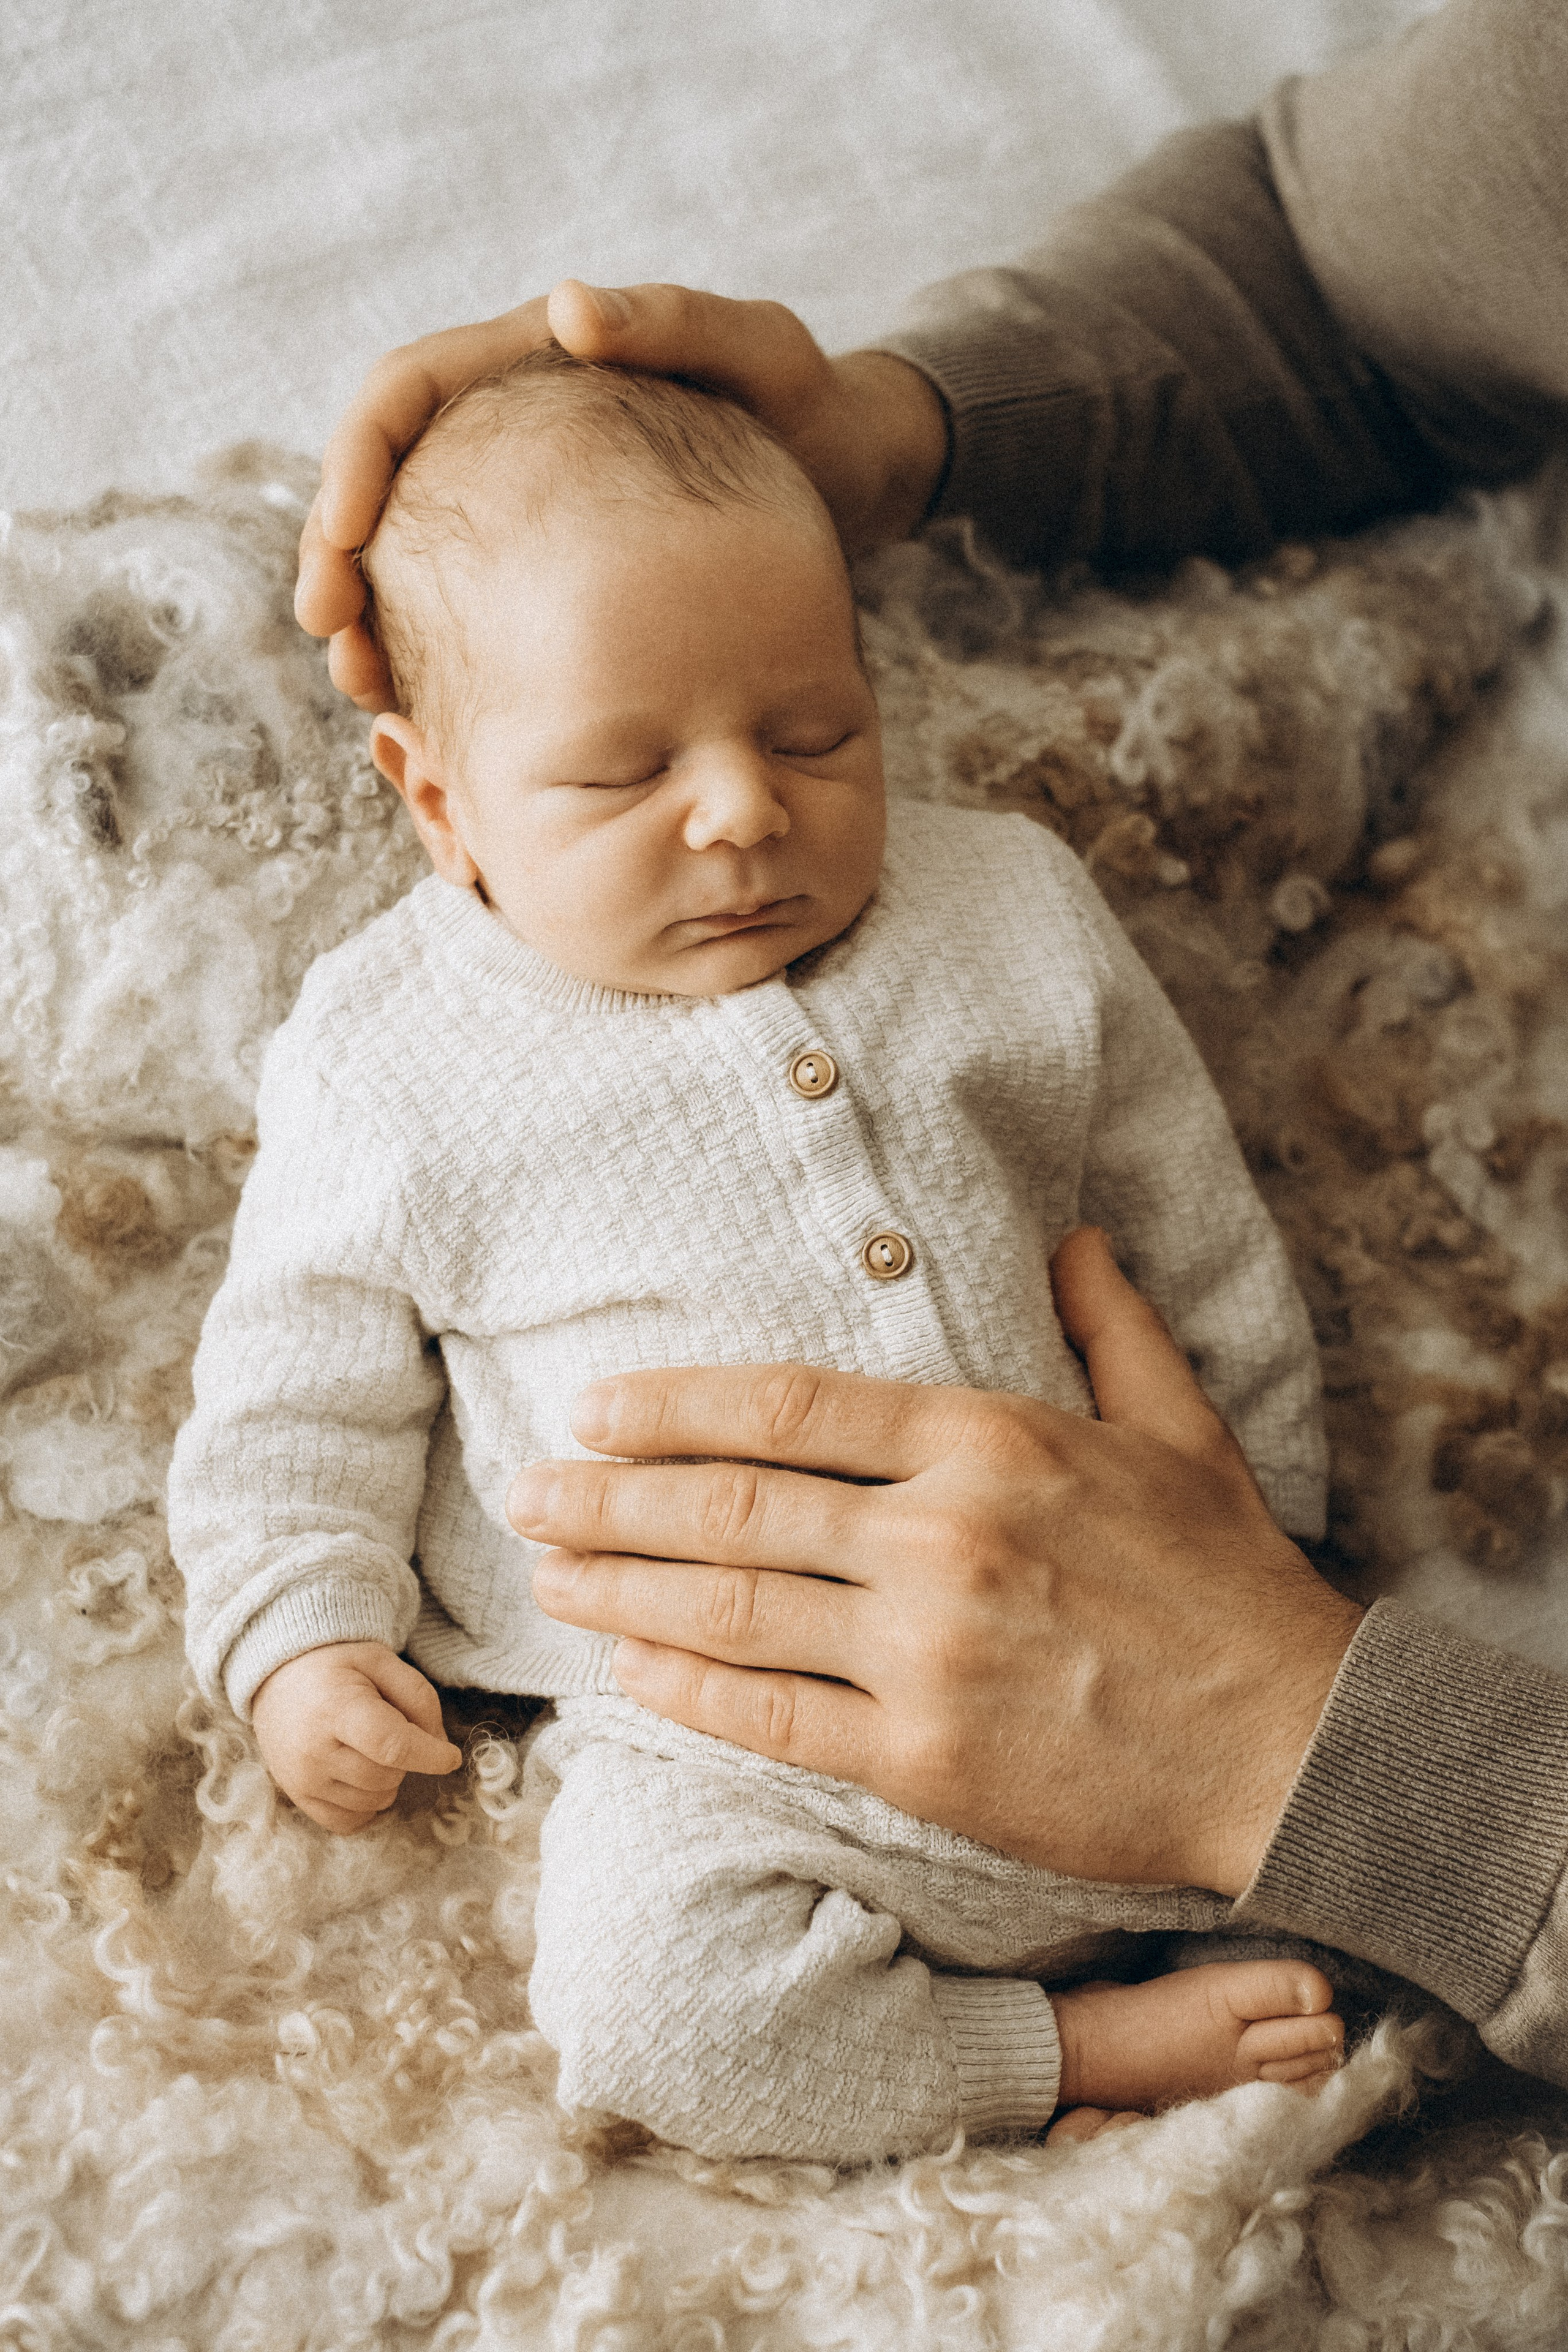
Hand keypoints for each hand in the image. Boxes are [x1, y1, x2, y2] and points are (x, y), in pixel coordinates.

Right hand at [251, 1640, 461, 1832]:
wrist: (278, 1678)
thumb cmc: (336, 1667)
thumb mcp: (381, 1660)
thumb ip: (418, 1698)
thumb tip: (439, 1748)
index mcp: (336, 1708)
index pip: (392, 1745)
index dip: (429, 1756)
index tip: (451, 1757)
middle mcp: (313, 1750)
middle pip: (387, 1775)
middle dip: (404, 1758)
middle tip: (387, 1728)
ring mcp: (302, 1780)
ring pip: (374, 1801)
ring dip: (387, 1780)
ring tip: (367, 1746)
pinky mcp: (298, 1798)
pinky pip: (350, 1822)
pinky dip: (367, 1805)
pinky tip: (360, 1775)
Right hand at [295, 277, 949, 709]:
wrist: (856, 476)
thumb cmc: (812, 403)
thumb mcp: (761, 349)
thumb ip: (673, 321)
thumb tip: (565, 308)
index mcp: (530, 363)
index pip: (406, 395)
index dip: (358, 462)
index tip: (343, 537)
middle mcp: (511, 432)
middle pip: (389, 489)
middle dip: (343, 562)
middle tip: (335, 638)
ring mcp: (529, 507)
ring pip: (420, 562)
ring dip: (379, 623)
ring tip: (369, 691)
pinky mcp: (557, 572)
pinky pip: (475, 612)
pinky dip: (445, 661)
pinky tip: (435, 720)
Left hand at [512, 1228, 1363, 1894]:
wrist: (1295, 1740)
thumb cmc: (1227, 1579)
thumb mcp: (1179, 1426)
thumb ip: (1108, 1322)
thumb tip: (1069, 1233)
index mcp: (989, 1443)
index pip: (787, 1408)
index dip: (672, 1407)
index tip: (593, 1410)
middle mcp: (942, 1538)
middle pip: (730, 1508)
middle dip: (606, 1499)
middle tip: (522, 1493)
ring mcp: (927, 1654)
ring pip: (730, 1613)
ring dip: (619, 1591)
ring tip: (545, 1577)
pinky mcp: (926, 1760)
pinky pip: (771, 1721)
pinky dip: (686, 1696)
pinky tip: (626, 1677)